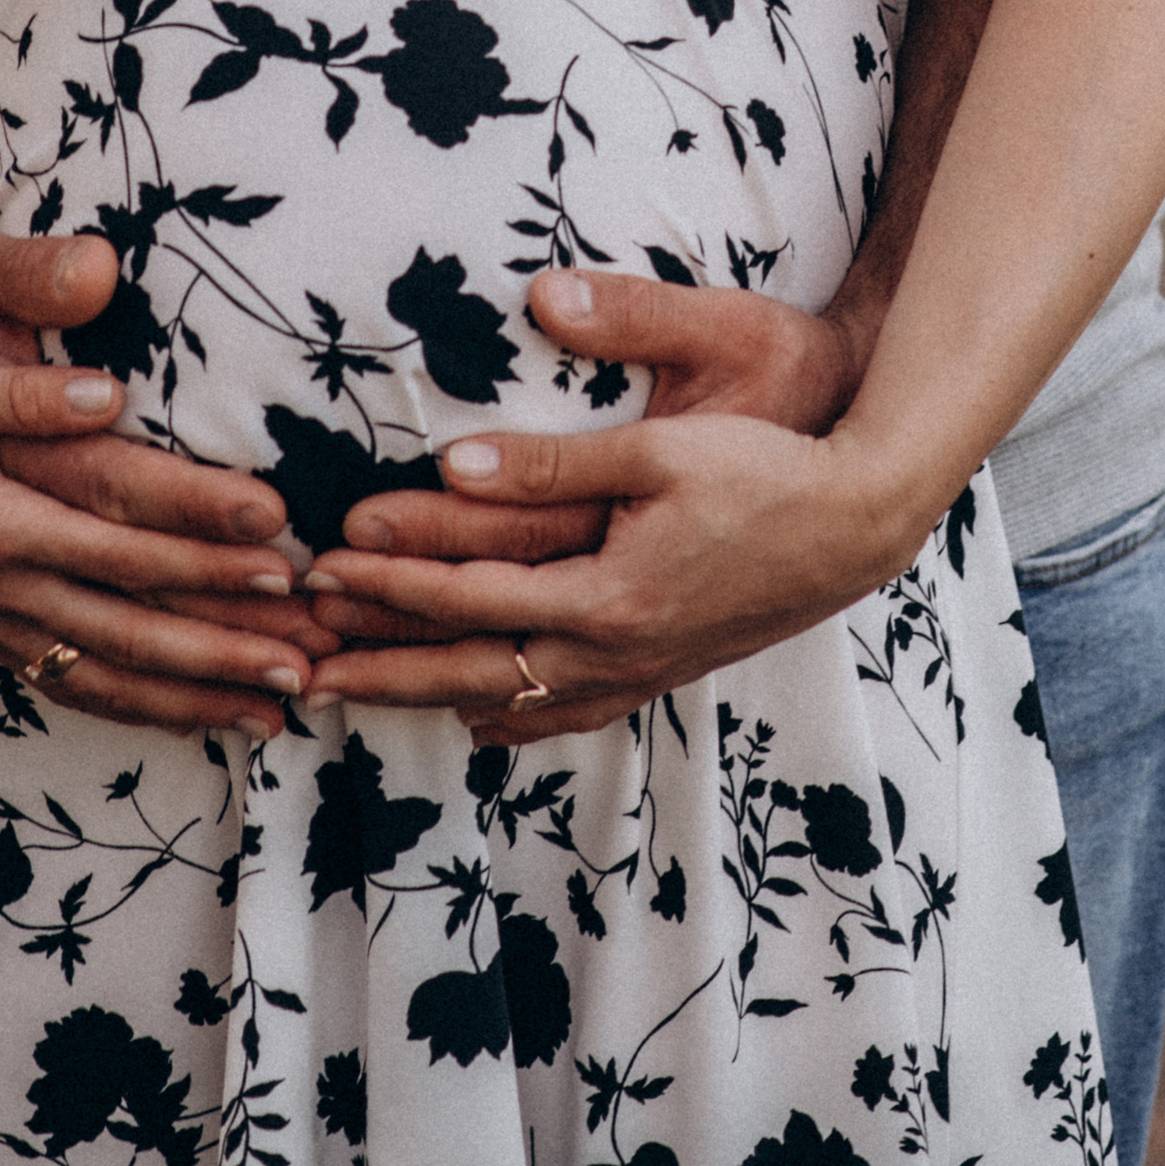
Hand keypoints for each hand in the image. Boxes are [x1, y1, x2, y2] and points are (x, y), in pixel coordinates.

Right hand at [0, 350, 316, 740]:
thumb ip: (17, 388)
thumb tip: (108, 391)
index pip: (120, 538)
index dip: (201, 547)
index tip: (281, 549)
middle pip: (130, 624)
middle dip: (224, 646)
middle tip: (311, 658)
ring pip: (107, 671)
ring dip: (195, 694)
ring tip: (279, 711)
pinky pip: (72, 683)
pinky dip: (138, 705)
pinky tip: (193, 717)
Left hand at [299, 407, 924, 744]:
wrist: (859, 521)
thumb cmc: (765, 469)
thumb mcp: (660, 447)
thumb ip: (556, 460)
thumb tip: (455, 459)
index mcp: (608, 595)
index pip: (470, 596)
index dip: (390, 585)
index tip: (324, 576)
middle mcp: (616, 649)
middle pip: (473, 670)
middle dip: (383, 669)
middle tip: (305, 671)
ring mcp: (642, 668)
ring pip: (515, 700)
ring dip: (432, 696)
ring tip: (364, 696)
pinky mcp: (665, 666)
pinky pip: (571, 711)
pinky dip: (515, 718)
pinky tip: (486, 719)